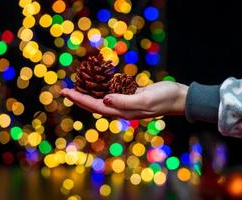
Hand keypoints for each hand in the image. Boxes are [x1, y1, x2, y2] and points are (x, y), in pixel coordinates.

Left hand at [60, 81, 187, 119]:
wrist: (177, 97)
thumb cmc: (164, 99)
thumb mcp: (145, 100)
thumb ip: (125, 101)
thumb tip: (104, 100)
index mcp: (123, 111)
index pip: (96, 106)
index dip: (80, 100)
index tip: (66, 93)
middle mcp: (122, 108)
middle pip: (95, 103)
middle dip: (80, 97)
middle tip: (64, 90)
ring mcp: (126, 101)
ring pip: (102, 98)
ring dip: (89, 92)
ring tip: (77, 86)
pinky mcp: (131, 94)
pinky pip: (113, 91)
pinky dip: (103, 86)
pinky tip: (97, 82)